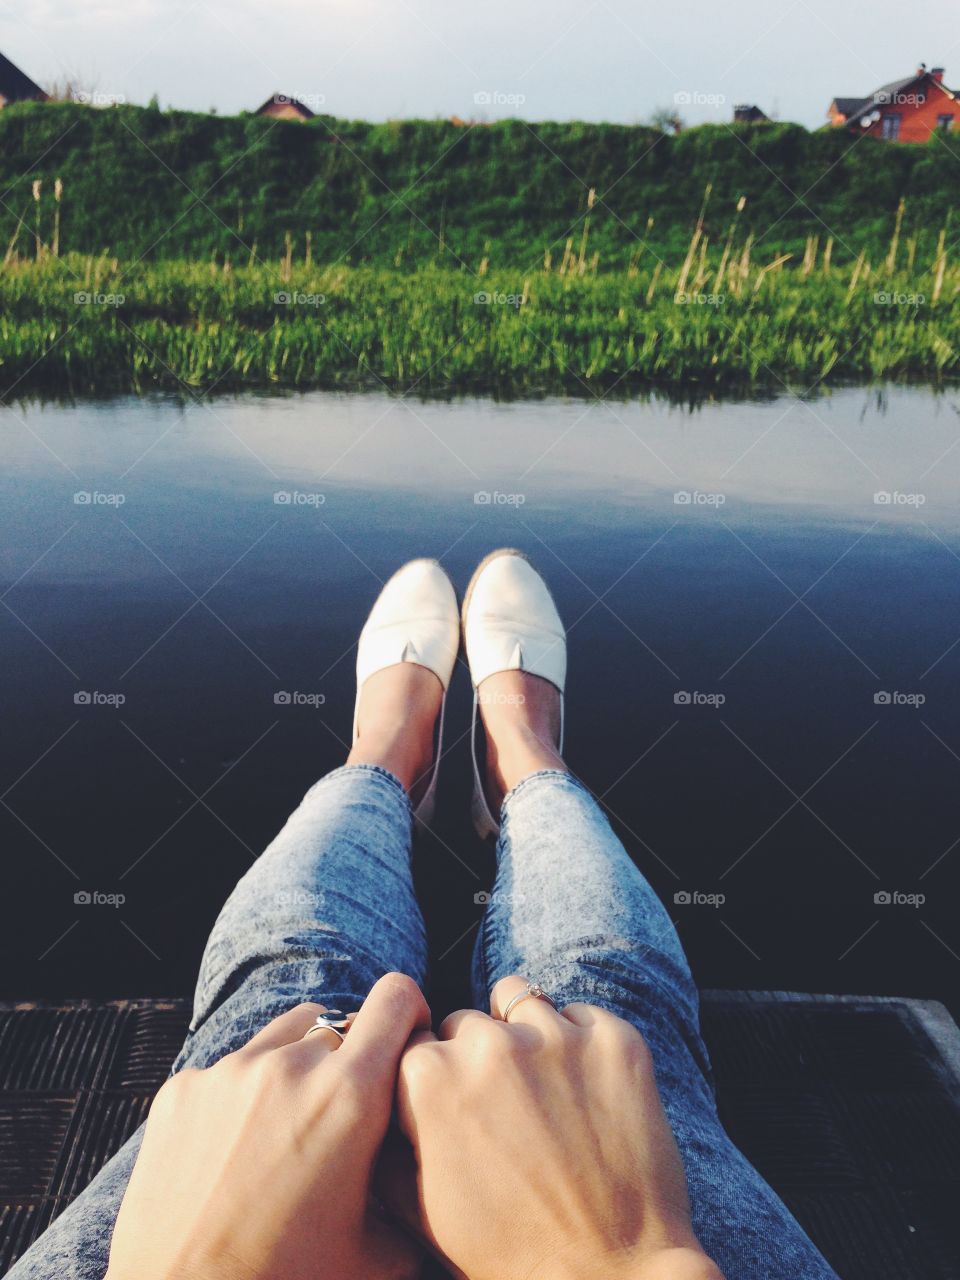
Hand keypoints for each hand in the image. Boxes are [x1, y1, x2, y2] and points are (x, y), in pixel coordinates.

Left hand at [106, 973, 429, 1279]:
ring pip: (282, 1037)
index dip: (409, 1011)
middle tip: (341, 1116)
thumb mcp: (380, 1253)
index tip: (404, 1039)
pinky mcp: (181, 1089)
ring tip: (288, 1131)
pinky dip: (244, 1096)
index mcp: (350, 1096)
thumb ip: (413, 1192)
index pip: (395, 999)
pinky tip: (237, 1153)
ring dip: (297, 1066)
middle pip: (337, 1021)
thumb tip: (433, 1166)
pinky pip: (229, 1069)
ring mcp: (229, 1072)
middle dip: (348, 1057)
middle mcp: (290, 1066)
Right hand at [386, 975, 724, 1279]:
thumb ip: (384, 1141)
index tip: (449, 1100)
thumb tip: (375, 1098)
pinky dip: (578, 1042)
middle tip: (498, 1107)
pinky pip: (582, 1014)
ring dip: (522, 1034)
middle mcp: (489, 1043)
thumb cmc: (507, 1251)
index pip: (413, 1041)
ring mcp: (556, 1035)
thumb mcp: (418, 1207)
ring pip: (521, 1001)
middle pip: (467, 1023)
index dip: (429, 1073)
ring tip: (539, 1086)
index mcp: (428, 1077)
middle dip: (474, 1056)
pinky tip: (582, 1090)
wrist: (610, 1274)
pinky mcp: (614, 1039)